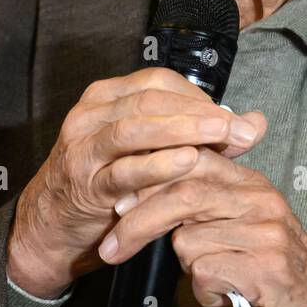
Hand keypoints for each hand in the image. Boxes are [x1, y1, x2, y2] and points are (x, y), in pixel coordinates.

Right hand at [5, 67, 265, 297]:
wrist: (50, 225)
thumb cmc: (109, 181)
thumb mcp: (151, 151)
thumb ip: (202, 136)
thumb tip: (255, 123)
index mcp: (108, 96)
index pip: (159, 81)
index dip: (199, 96)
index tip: (232, 116)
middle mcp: (92, 115)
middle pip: (151, 99)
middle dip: (199, 111)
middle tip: (237, 126)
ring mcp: (85, 148)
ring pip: (135, 127)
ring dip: (183, 130)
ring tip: (220, 134)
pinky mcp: (85, 184)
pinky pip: (123, 170)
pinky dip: (157, 165)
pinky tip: (187, 161)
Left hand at [98, 146, 306, 306]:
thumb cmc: (271, 267)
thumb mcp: (240, 222)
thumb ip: (204, 202)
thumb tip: (144, 191)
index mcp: (250, 183)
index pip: (192, 160)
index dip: (150, 178)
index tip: (120, 202)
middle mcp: (259, 200)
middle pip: (183, 195)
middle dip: (138, 222)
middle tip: (112, 246)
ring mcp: (266, 233)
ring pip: (189, 241)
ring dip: (188, 267)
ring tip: (212, 276)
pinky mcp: (268, 268)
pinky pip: (207, 274)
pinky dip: (205, 291)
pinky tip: (225, 293)